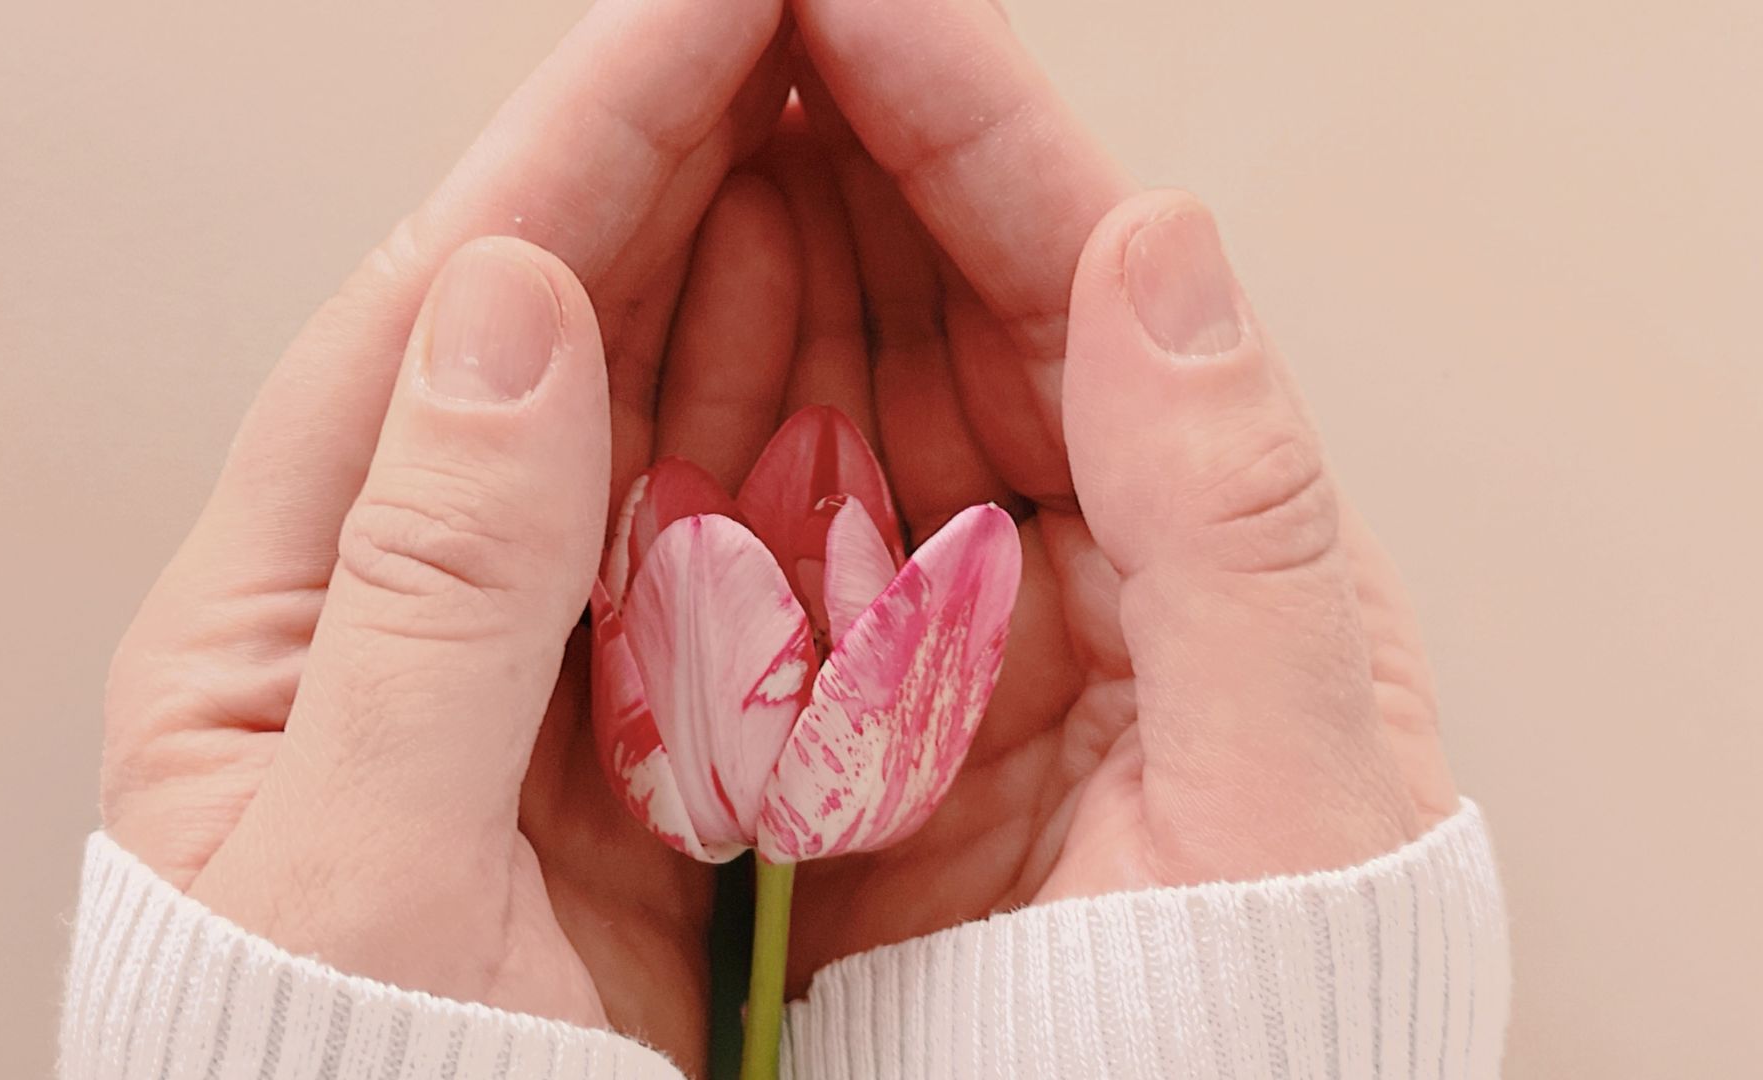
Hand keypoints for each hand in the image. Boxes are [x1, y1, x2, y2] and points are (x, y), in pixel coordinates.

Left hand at [100, 0, 790, 1066]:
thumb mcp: (360, 867)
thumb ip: (433, 590)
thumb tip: (509, 306)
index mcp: (272, 616)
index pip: (432, 320)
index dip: (577, 140)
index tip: (709, 2)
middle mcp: (391, 607)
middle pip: (538, 331)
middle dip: (668, 156)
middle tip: (795, 19)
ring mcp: (519, 661)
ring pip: (640, 415)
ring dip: (738, 262)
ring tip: (832, 119)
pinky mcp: (627, 732)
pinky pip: (714, 544)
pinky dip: (784, 429)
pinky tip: (847, 328)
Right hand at [750, 0, 1462, 983]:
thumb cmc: (1259, 1024)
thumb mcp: (1292, 779)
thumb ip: (1238, 517)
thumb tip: (1162, 241)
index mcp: (1210, 535)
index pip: (1081, 277)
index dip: (966, 118)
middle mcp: (1077, 552)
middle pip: (939, 301)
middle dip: (834, 148)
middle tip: (729, 24)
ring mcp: (948, 620)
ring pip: (832, 396)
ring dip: (751, 261)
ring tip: (667, 134)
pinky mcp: (848, 710)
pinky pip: (757, 536)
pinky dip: (692, 434)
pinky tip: (631, 344)